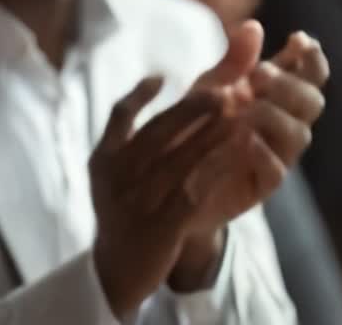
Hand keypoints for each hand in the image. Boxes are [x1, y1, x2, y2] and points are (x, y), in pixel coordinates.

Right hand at [90, 74, 242, 315]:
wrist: (117, 266)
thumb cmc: (118, 210)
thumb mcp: (105, 171)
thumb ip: (120, 133)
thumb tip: (148, 84)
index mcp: (103, 160)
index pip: (118, 117)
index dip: (138, 94)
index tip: (160, 77)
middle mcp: (118, 178)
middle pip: (158, 133)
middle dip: (192, 110)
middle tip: (222, 90)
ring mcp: (140, 202)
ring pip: (182, 160)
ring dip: (213, 136)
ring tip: (238, 117)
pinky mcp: (165, 225)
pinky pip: (197, 191)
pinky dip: (218, 169)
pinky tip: (237, 156)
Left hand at [182, 25, 326, 227]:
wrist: (170, 175)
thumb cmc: (195, 125)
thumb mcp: (210, 87)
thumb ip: (234, 60)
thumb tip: (253, 25)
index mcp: (276, 97)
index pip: (310, 75)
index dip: (311, 58)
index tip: (298, 39)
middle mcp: (283, 124)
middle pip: (311, 102)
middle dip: (289, 84)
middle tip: (259, 74)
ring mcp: (276, 155)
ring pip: (299, 134)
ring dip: (275, 115)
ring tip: (247, 107)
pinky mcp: (261, 186)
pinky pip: (276, 171)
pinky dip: (263, 153)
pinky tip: (245, 139)